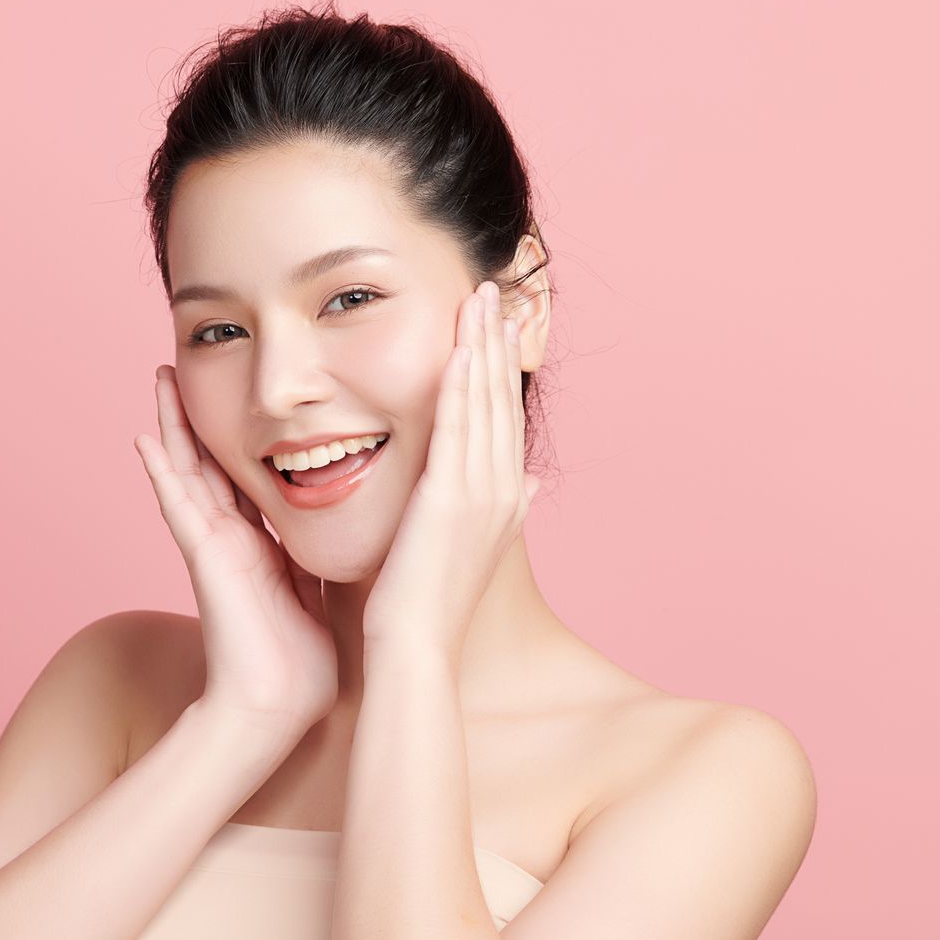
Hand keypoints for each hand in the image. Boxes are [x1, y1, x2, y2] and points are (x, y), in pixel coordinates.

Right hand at [134, 364, 338, 737]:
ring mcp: (213, 546)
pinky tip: (144, 437)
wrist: (276, 710)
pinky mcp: (204, 559)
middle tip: (191, 361)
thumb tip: (369, 537)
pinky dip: (160, 472)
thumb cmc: (303, 666)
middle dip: (202, 412)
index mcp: (261, 545)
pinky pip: (178, 506)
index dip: (248, 433)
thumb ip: (333, 560)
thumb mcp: (325, 592)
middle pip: (212, 460)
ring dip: (172, 423)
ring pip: (187, 470)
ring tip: (161, 375)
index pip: (251, 475)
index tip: (249, 393)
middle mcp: (232, 538)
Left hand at [362, 281, 538, 656]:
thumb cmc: (423, 607)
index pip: (503, 420)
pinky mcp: (450, 500)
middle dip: (498, 343)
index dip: (501, 369)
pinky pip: (457, 430)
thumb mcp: (468, 550)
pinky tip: (458, 347)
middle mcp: (503, 492)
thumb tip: (526, 489)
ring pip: (483, 405)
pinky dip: (459, 386)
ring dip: (482, 347)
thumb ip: (492, 510)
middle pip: (501, 401)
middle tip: (494, 290)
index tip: (497, 325)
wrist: (413, 649)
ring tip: (479, 298)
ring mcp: (482, 495)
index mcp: (504, 502)